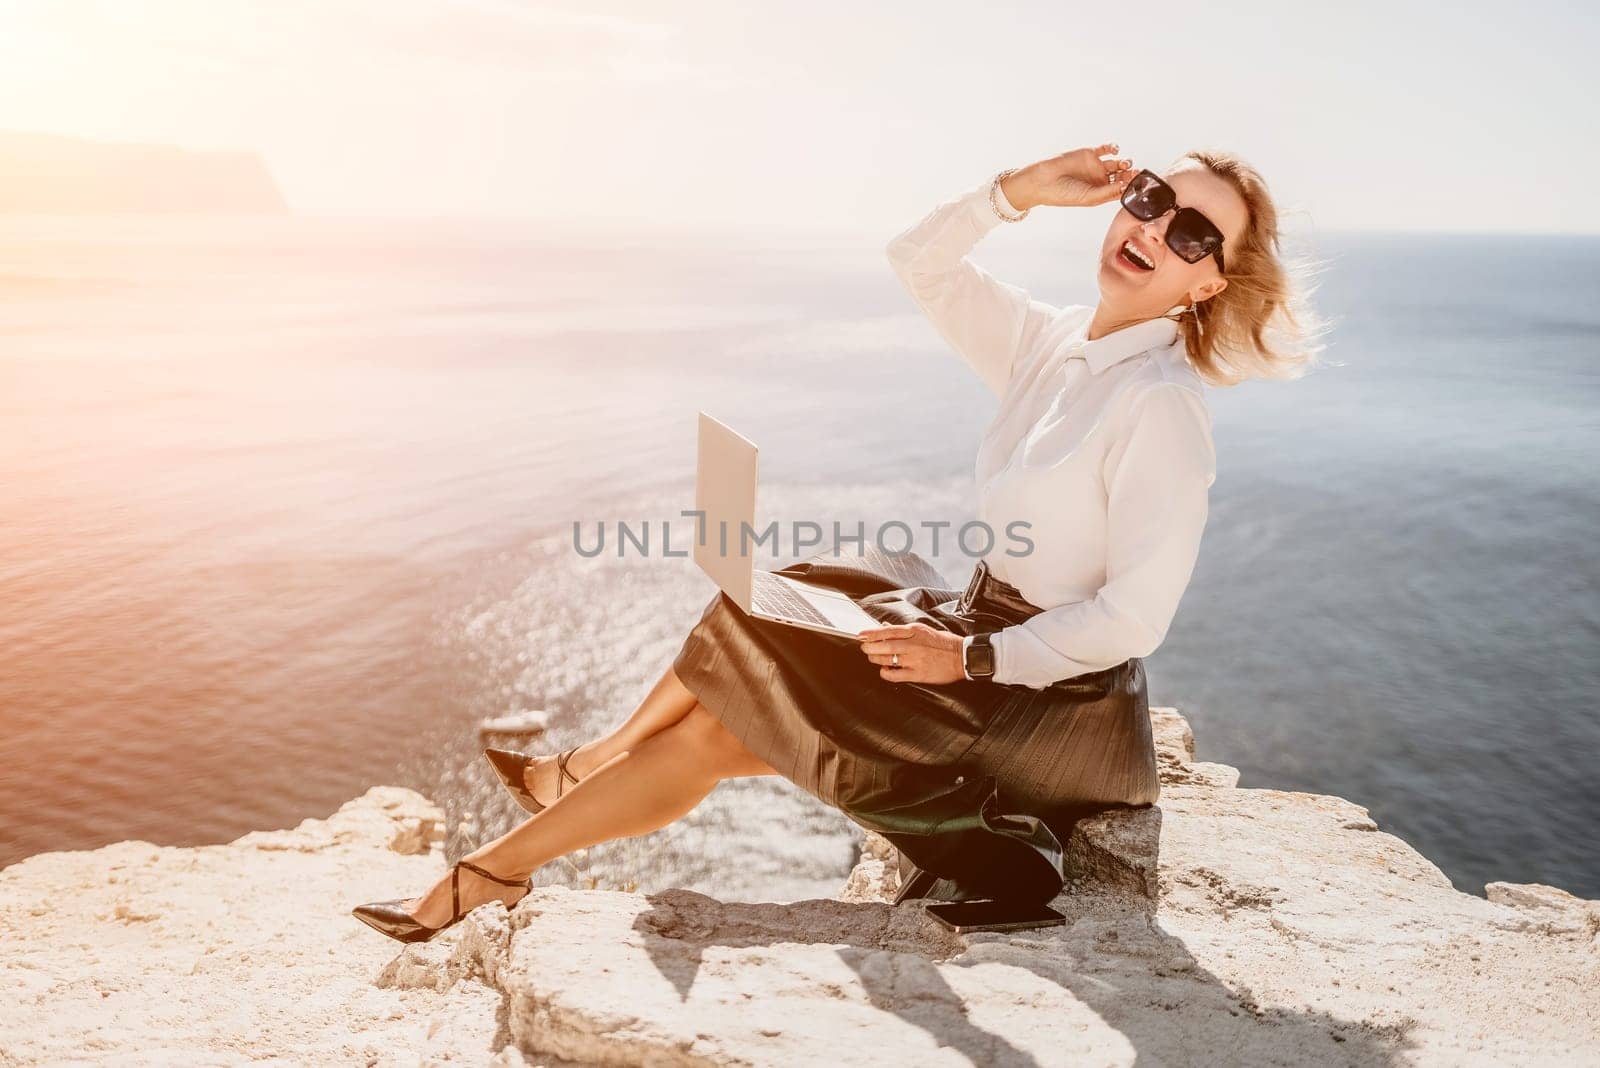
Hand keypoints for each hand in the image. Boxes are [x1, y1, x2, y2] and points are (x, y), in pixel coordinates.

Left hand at [857, 622, 966, 684]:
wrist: (962, 656)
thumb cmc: (944, 643)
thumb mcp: (923, 630)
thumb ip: (903, 630)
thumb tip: (885, 628)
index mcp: (914, 631)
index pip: (887, 631)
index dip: (871, 633)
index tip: (861, 635)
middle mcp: (913, 644)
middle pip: (884, 645)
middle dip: (869, 647)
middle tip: (864, 647)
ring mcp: (915, 660)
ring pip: (887, 659)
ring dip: (875, 658)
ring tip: (872, 657)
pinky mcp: (918, 674)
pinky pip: (895, 675)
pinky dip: (886, 673)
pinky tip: (884, 670)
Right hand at [1001, 143, 1135, 211]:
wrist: (1044, 181)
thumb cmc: (1064, 195)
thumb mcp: (1088, 198)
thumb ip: (1107, 192)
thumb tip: (1125, 187)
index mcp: (1101, 193)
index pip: (1121, 190)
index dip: (1131, 187)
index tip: (1139, 185)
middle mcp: (1100, 180)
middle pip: (1122, 176)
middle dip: (1130, 174)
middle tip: (1135, 172)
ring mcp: (1095, 167)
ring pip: (1117, 163)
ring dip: (1124, 163)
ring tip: (1124, 164)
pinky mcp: (1089, 154)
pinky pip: (1106, 149)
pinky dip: (1113, 147)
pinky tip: (1115, 150)